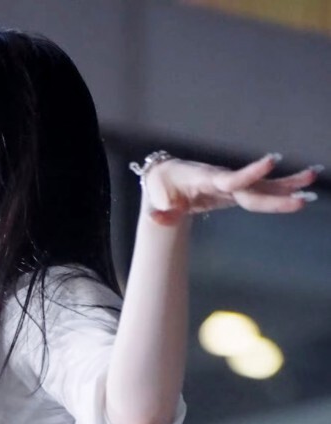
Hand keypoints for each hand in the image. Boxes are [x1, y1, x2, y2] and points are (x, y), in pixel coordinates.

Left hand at [142, 153, 321, 224]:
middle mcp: (225, 180)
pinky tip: (303, 190)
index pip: (232, 178)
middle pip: (256, 188)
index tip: (271, 160)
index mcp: (207, 180)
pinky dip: (281, 192)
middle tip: (305, 194)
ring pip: (265, 187)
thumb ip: (160, 210)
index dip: (250, 173)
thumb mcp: (157, 200)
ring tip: (313, 179)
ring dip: (289, 185)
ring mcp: (234, 185)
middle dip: (280, 192)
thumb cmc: (162, 189)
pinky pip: (262, 192)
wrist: (166, 178)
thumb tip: (157, 216)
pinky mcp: (238, 191)